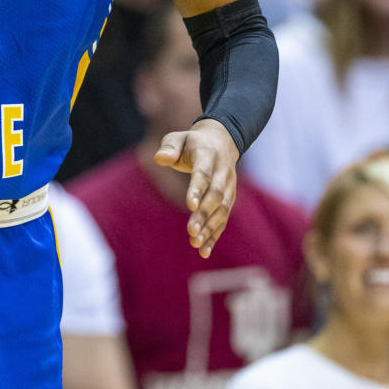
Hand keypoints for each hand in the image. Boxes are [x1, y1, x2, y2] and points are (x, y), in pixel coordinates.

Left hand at [154, 119, 238, 257]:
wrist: (221, 142)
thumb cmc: (191, 143)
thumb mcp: (177, 138)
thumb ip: (169, 147)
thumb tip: (159, 158)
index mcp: (208, 156)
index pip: (204, 174)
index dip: (198, 189)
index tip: (189, 206)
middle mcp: (222, 173)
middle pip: (215, 196)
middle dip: (204, 215)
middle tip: (191, 232)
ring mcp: (229, 187)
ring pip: (222, 210)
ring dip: (210, 228)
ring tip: (196, 244)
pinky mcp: (229, 200)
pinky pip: (223, 219)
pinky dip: (215, 235)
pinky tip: (204, 251)